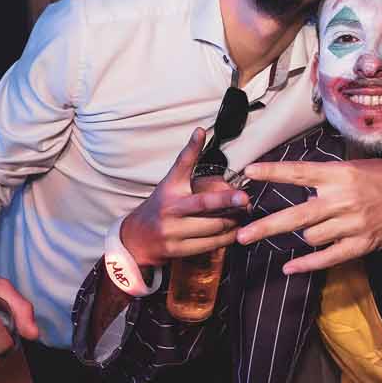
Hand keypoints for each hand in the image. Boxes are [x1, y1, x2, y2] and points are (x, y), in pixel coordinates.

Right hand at [119, 128, 248, 266]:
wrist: (136, 238)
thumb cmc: (162, 206)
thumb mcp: (171, 183)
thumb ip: (190, 166)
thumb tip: (203, 134)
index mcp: (169, 187)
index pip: (181, 163)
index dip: (192, 147)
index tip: (201, 131)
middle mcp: (169, 208)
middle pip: (204, 203)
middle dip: (228, 201)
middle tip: (245, 199)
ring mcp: (172, 231)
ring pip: (212, 226)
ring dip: (232, 221)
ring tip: (243, 215)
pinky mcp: (177, 250)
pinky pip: (210, 244)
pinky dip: (226, 237)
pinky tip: (235, 231)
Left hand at [234, 157, 381, 274]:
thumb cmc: (381, 177)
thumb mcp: (352, 168)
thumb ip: (325, 180)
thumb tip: (296, 193)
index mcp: (339, 175)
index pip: (299, 172)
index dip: (273, 172)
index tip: (249, 171)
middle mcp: (343, 199)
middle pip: (296, 215)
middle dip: (266, 226)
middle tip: (241, 235)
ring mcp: (352, 224)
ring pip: (310, 236)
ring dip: (304, 234)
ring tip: (317, 226)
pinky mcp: (361, 244)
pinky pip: (327, 258)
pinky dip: (307, 264)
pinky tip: (289, 267)